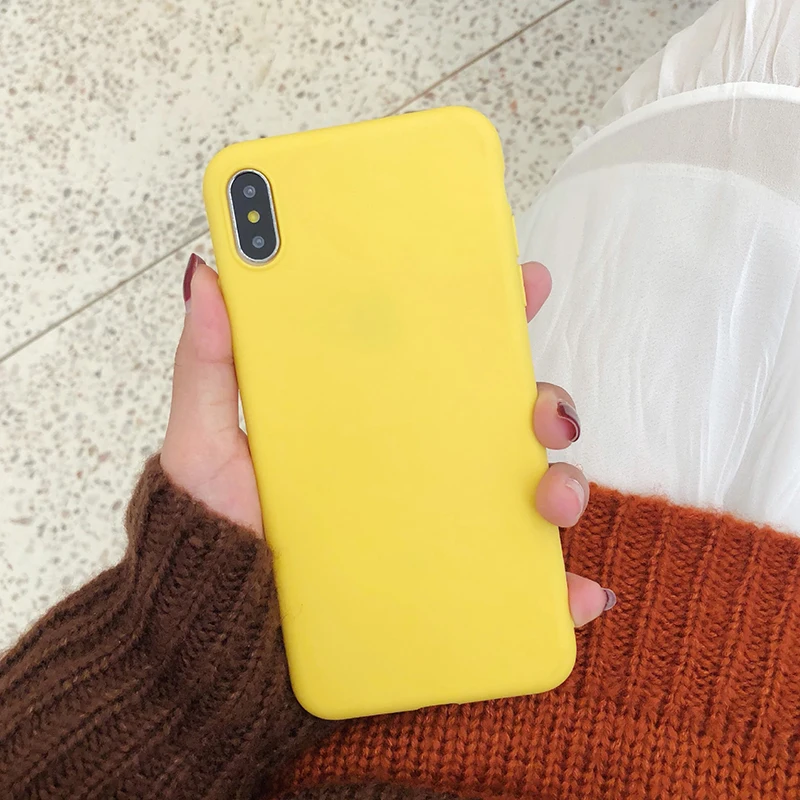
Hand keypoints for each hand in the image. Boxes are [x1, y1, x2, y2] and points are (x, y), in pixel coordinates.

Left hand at [161, 254, 612, 626]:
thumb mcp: (204, 444)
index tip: (523, 280)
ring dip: (564, 487)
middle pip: (502, 419)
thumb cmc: (216, 535)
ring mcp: (442, 526)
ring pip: (528, 494)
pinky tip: (578, 595)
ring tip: (551, 497)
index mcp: (375, 417)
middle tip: (542, 405)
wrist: (220, 635)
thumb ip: (207, 365)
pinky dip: (562, 591)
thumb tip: (211, 277)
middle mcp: (419, 465)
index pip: (440, 355)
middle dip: (545, 399)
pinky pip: (524, 588)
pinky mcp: (454, 589)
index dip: (488, 313)